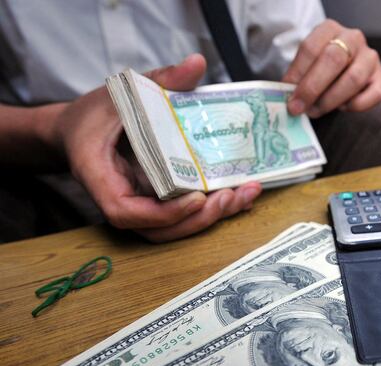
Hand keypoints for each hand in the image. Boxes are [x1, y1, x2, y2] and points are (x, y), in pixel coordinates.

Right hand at [53, 54, 261, 241]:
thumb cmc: (94, 114)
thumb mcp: (121, 93)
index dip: (162, 213)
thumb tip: (196, 63)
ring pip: (173, 229)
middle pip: (158, 229)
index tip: (194, 199)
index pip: (125, 212)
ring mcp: (139, 206)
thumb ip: (160, 80)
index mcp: (100, 177)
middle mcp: (120, 199)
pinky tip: (240, 198)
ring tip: (242, 196)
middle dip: (198, 219)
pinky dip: (211, 212)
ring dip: (211, 219)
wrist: (80, 131)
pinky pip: (181, 218)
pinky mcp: (156, 205)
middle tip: (231, 196)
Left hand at [283, 19, 380, 117]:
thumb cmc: (323, 68)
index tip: (288, 96)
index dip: (298, 74)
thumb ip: (299, 77)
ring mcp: (370, 57)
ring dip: (331, 100)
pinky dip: (354, 106)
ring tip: (316, 111)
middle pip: (334, 60)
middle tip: (299, 108)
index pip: (311, 48)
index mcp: (330, 29)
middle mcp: (353, 38)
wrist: (346, 69)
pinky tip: (342, 107)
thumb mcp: (308, 65)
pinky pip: (373, 95)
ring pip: (353, 79)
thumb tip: (289, 98)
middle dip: (313, 88)